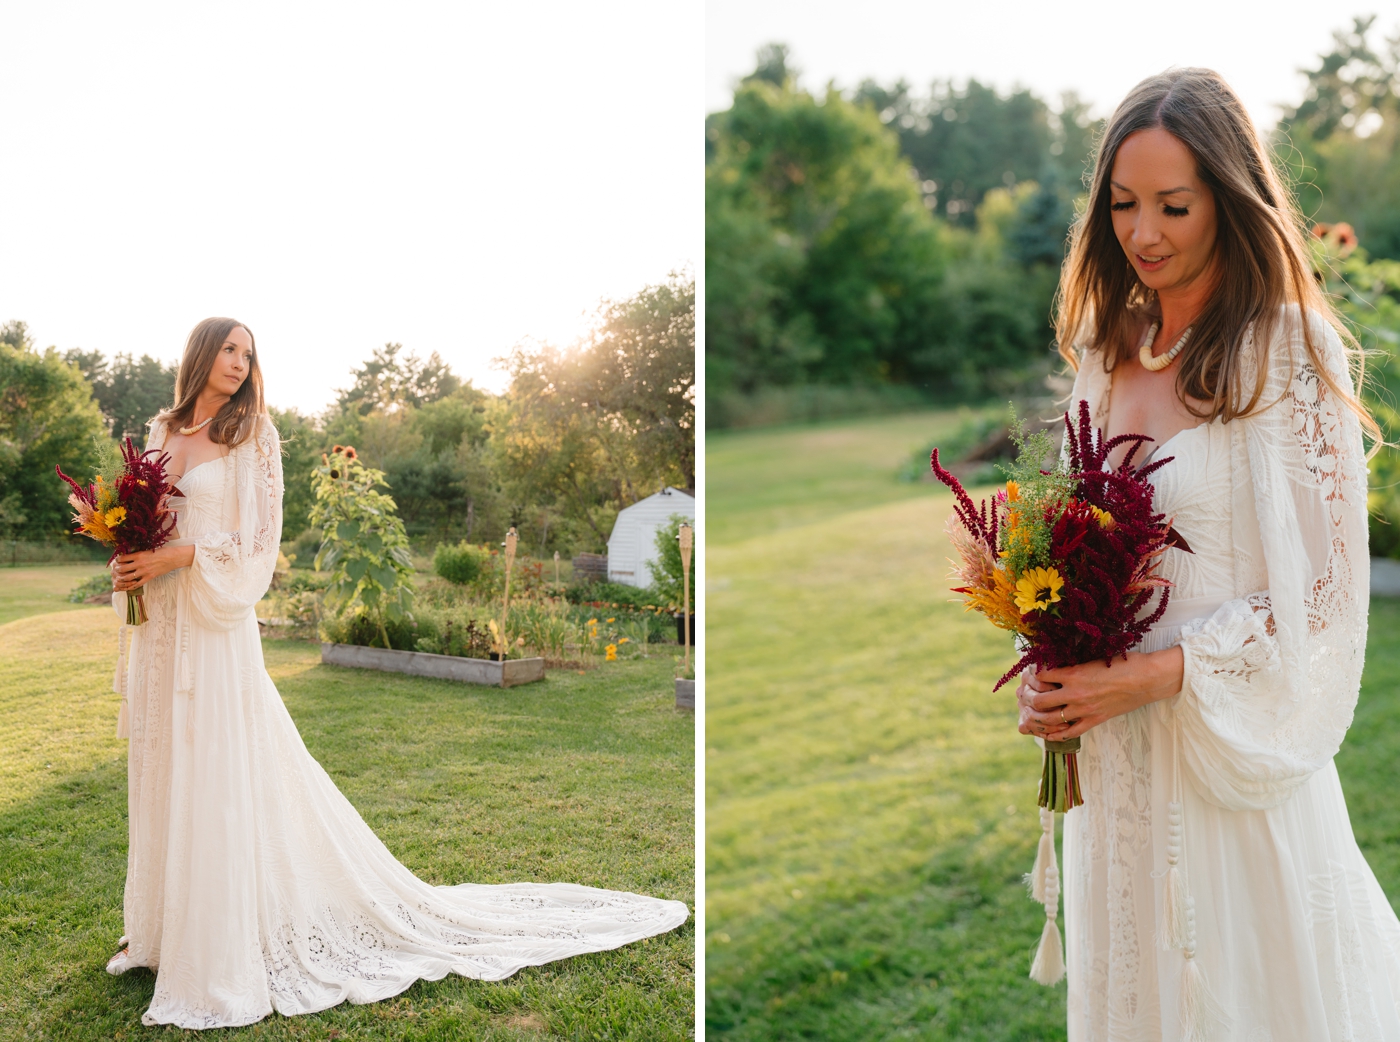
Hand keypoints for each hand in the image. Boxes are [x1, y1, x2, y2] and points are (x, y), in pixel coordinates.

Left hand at [112, 545, 194, 590]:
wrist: (174, 558)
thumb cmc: (163, 552)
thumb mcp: (149, 550)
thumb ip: (140, 554)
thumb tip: (131, 556)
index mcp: (139, 555)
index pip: (123, 558)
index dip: (118, 560)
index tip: (117, 561)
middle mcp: (140, 563)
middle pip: (123, 568)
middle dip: (118, 570)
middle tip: (116, 570)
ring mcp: (144, 571)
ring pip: (128, 577)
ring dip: (122, 578)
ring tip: (121, 578)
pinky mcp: (150, 577)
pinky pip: (138, 584)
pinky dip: (132, 586)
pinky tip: (129, 586)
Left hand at [1016, 646, 1184, 741]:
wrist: (1148, 679)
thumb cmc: (1124, 663)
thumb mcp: (1095, 657)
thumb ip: (1075, 664)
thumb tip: (1058, 663)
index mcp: (1074, 673)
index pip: (1040, 675)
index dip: (1032, 674)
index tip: (1031, 674)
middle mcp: (1075, 693)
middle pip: (1039, 700)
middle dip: (1028, 698)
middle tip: (1025, 695)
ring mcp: (1084, 709)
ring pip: (1050, 719)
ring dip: (1037, 717)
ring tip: (1031, 713)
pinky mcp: (1095, 720)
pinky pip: (1070, 733)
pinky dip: (1056, 734)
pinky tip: (1047, 734)